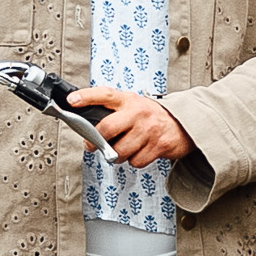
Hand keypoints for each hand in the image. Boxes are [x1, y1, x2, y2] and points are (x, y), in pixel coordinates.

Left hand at [68, 88, 190, 167]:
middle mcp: (138, 113)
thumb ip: (113, 112)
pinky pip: (136, 161)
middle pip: (107, 128)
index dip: (86, 96)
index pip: (105, 94)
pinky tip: (139, 152)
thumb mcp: (133, 106)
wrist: (183, 124)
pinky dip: (134, 160)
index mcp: (129, 100)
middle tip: (92, 145)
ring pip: (119, 150)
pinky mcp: (159, 145)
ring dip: (116, 155)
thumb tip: (87, 126)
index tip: (72, 100)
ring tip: (122, 149)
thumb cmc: (152, 116)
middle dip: (95, 141)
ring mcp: (149, 129)